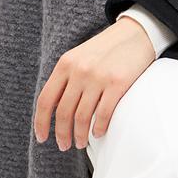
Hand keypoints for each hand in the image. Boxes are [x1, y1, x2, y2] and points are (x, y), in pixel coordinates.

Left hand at [33, 18, 154, 150]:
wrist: (136, 32)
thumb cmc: (106, 49)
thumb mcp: (79, 57)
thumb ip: (66, 78)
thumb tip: (53, 110)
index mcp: (65, 64)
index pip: (46, 100)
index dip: (41, 123)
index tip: (43, 138)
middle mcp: (79, 70)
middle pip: (63, 113)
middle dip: (62, 134)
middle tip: (66, 145)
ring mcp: (98, 77)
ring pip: (82, 117)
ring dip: (80, 135)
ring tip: (81, 142)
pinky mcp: (118, 82)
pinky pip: (104, 114)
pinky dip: (99, 128)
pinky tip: (98, 133)